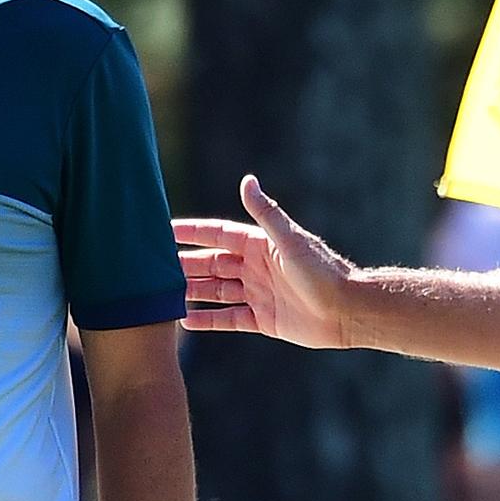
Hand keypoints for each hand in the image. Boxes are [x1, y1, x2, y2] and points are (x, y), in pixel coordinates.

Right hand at [175, 175, 354, 348]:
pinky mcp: (263, 319)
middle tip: (152, 268)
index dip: (192, 232)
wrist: (347, 311)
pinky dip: (207, 319)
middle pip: (211, 264)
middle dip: (184, 264)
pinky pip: (228, 319)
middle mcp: (256, 267)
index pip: (218, 234)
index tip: (163, 230)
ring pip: (215, 291)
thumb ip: (266, 214)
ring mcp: (258, 294)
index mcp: (260, 245)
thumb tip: (247, 180)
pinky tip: (184, 320)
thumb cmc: (322, 272)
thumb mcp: (290, 240)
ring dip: (191, 291)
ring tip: (161, 295)